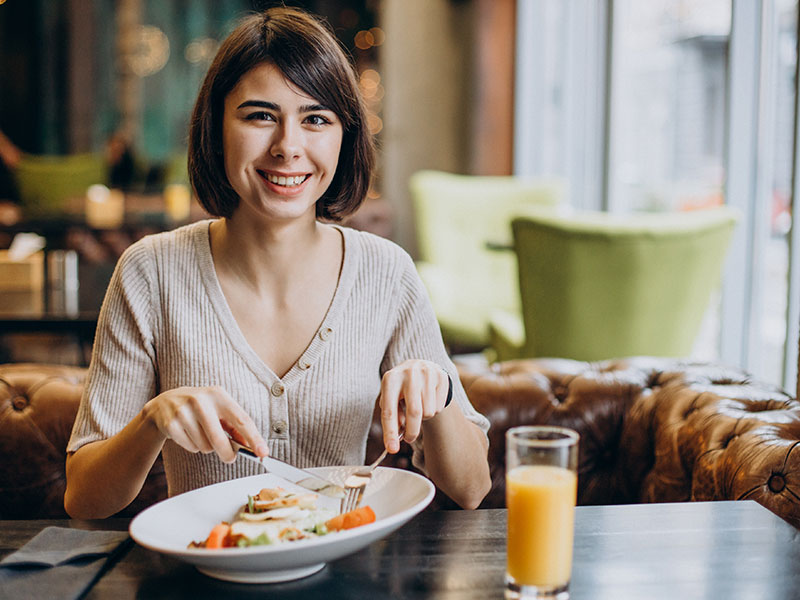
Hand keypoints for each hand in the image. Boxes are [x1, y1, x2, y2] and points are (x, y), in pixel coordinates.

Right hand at [141, 386, 266, 462]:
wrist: (165, 403)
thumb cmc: (200, 408)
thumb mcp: (219, 409)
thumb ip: (235, 426)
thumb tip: (250, 445)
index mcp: (218, 394)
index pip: (241, 420)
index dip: (254, 438)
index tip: (263, 452)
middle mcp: (201, 401)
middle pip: (220, 439)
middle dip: (227, 453)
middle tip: (229, 457)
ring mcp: (183, 412)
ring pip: (205, 446)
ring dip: (206, 447)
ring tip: (200, 433)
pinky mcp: (171, 424)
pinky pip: (191, 447)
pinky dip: (193, 446)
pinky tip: (188, 434)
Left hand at [379, 359, 449, 452]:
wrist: (419, 367)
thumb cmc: (400, 389)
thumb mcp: (391, 399)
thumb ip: (392, 418)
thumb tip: (394, 441)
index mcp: (391, 379)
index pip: (389, 411)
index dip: (390, 432)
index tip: (392, 449)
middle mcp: (409, 373)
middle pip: (414, 412)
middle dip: (412, 431)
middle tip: (409, 439)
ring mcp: (427, 373)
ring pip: (429, 411)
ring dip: (423, 418)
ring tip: (418, 408)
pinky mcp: (442, 376)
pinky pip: (440, 406)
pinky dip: (434, 410)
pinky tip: (429, 401)